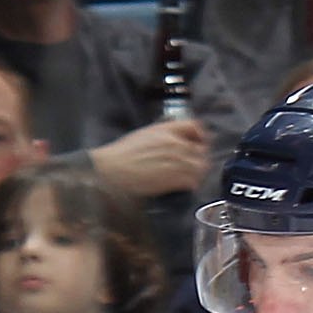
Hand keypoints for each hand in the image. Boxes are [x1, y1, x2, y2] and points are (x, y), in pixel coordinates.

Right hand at [90, 119, 211, 198]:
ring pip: (200, 167)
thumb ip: (163, 134)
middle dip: (199, 156)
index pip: (195, 127)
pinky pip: (192, 181)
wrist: (111, 170)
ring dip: (196, 172)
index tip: (199, 143)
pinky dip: (190, 184)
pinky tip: (182, 186)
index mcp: (168, 130)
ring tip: (188, 177)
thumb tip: (176, 139)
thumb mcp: (144, 134)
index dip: (200, 135)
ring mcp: (177, 162)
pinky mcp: (173, 180)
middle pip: (201, 149)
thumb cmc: (121, 154)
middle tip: (193, 164)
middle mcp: (176, 144)